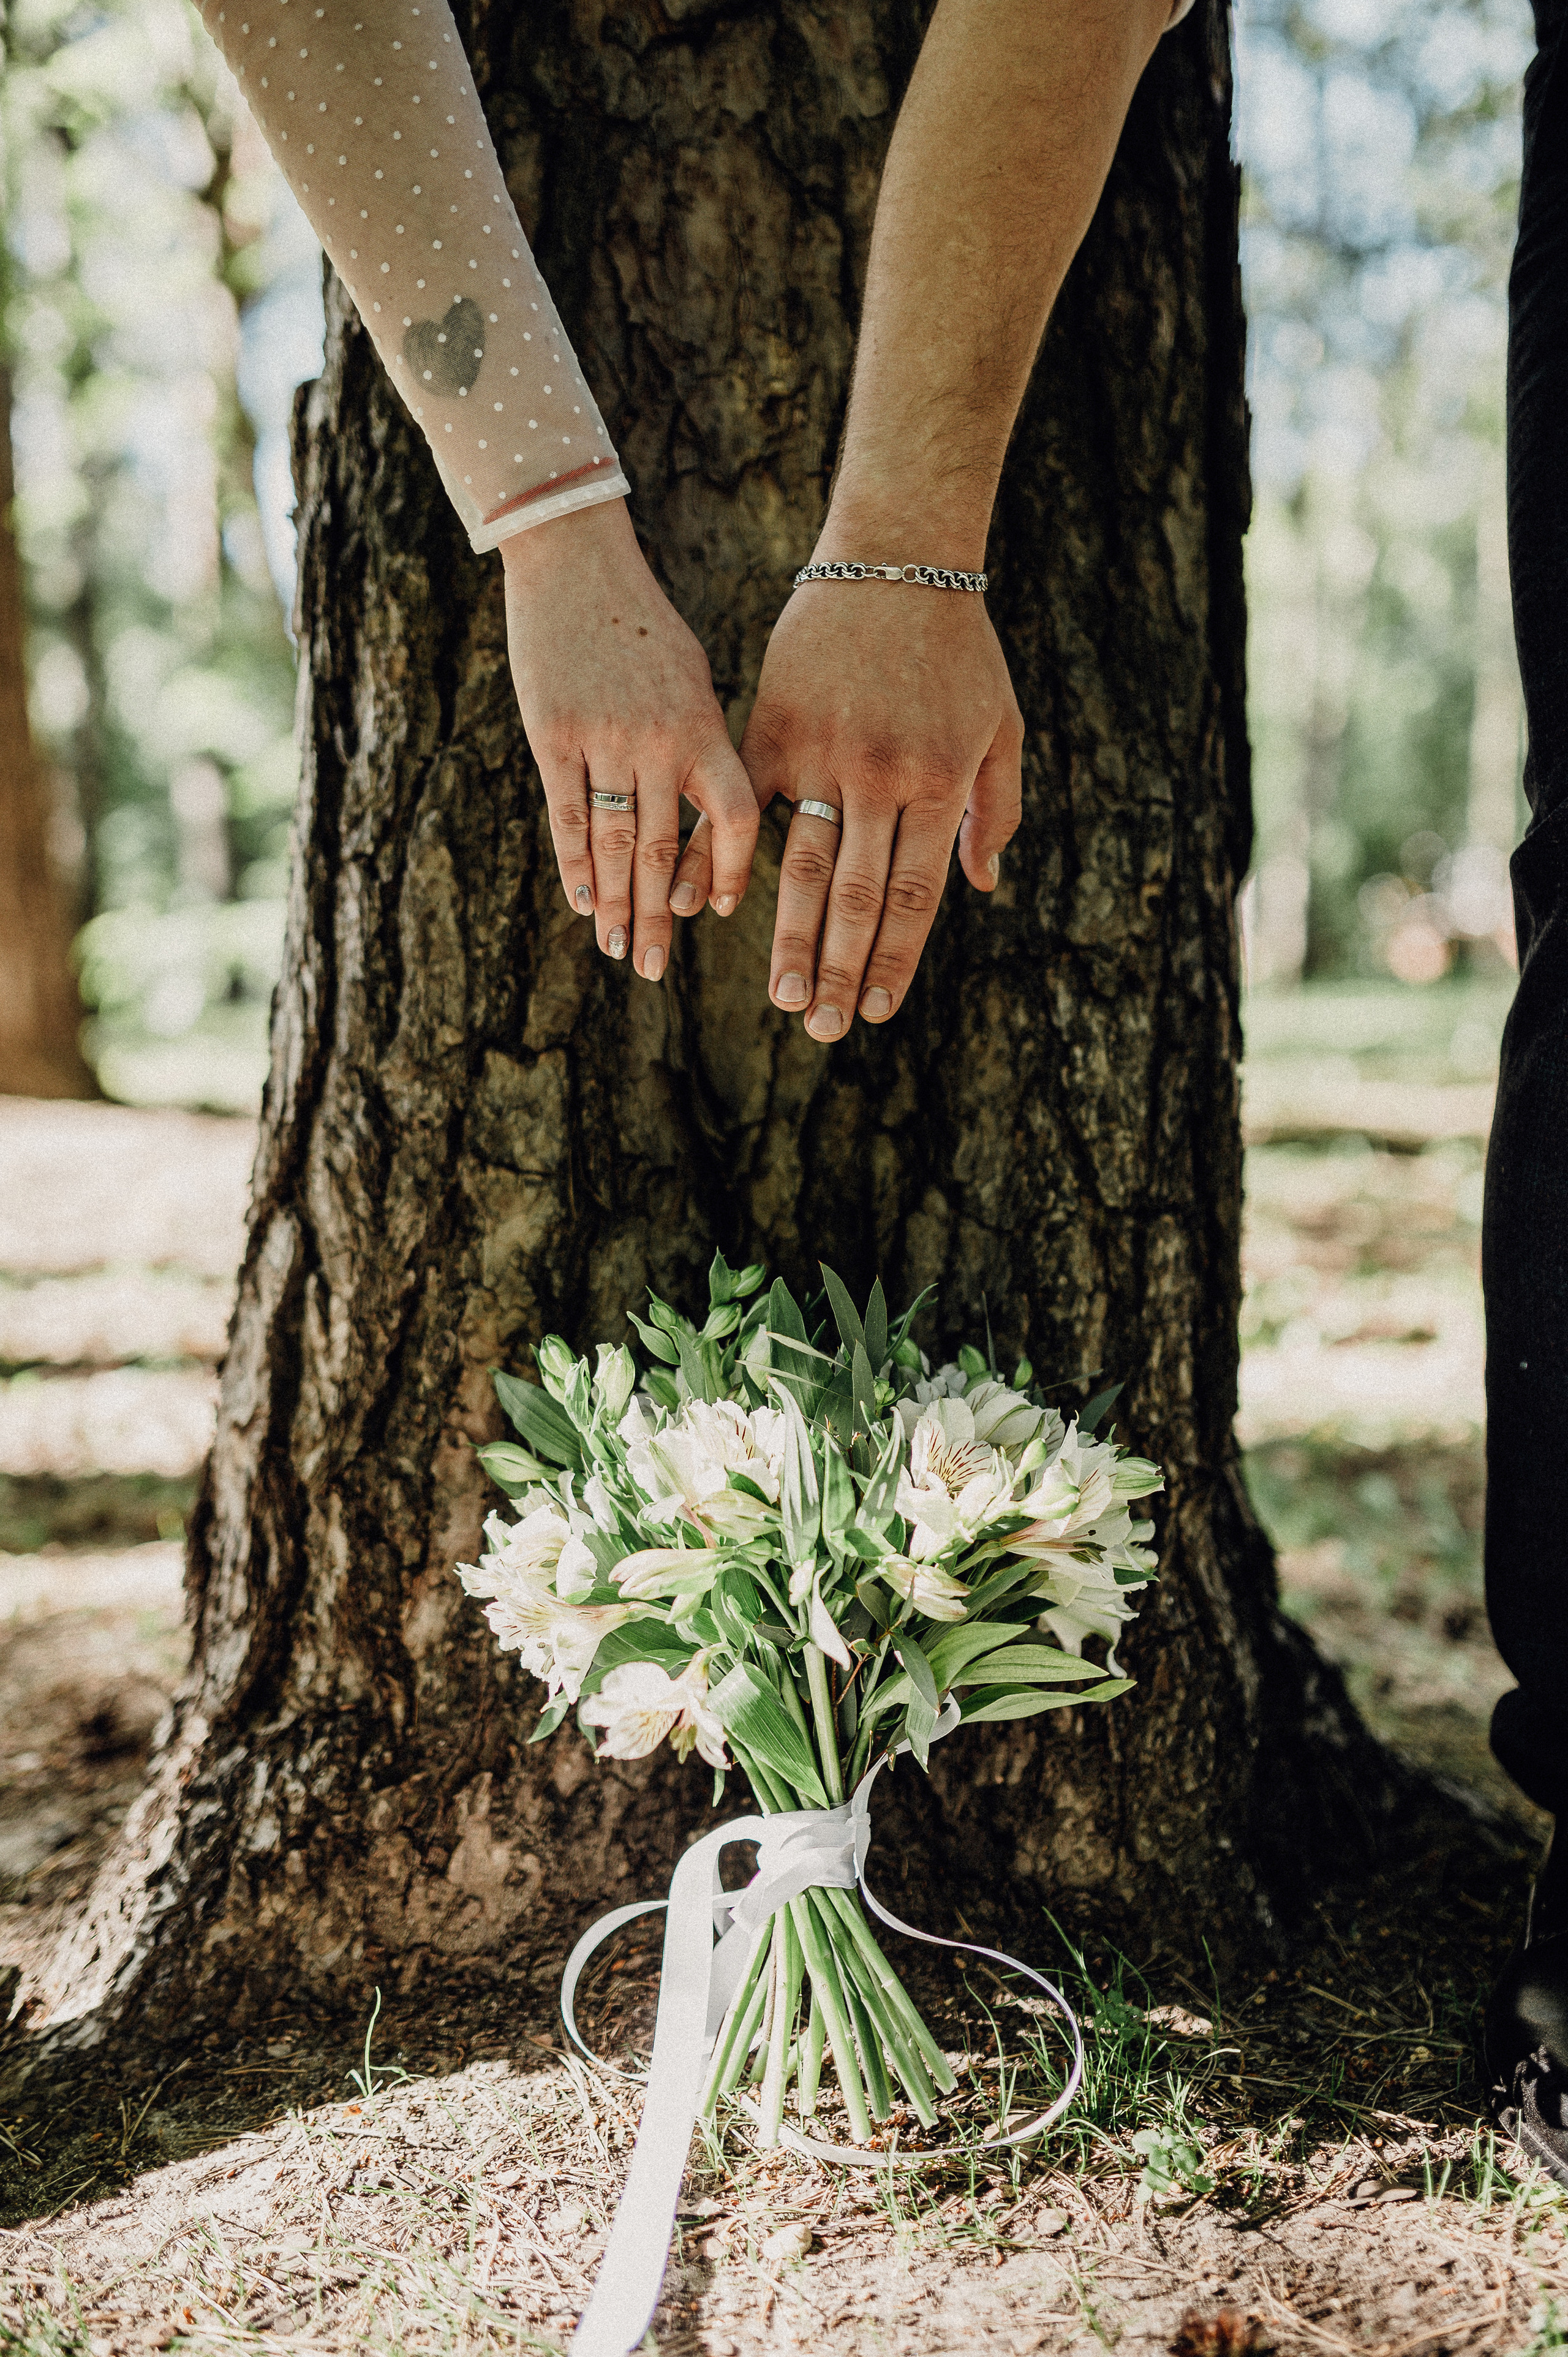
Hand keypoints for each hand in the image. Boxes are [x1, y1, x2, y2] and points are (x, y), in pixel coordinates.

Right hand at [501, 499, 757, 978]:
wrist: (577, 563)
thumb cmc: (643, 627)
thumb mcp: (692, 681)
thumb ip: (700, 749)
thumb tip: (703, 823)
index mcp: (704, 727)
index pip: (729, 819)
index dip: (726, 872)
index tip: (715, 913)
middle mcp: (658, 740)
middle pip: (663, 850)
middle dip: (659, 917)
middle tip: (653, 970)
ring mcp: (604, 740)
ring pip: (614, 844)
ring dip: (614, 905)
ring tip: (617, 950)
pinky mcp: (553, 736)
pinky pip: (568, 815)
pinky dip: (575, 865)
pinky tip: (581, 903)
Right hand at [674, 569, 1021, 1038]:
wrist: (897, 557)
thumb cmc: (959, 648)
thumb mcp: (1000, 727)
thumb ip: (993, 809)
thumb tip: (983, 886)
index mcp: (936, 785)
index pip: (913, 897)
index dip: (891, 960)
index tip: (872, 1012)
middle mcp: (878, 778)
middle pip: (854, 897)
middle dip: (836, 971)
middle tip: (819, 1029)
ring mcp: (819, 753)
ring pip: (800, 867)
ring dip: (787, 939)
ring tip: (780, 996)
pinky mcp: (771, 727)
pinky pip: (741, 808)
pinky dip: (719, 861)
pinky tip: (699, 909)